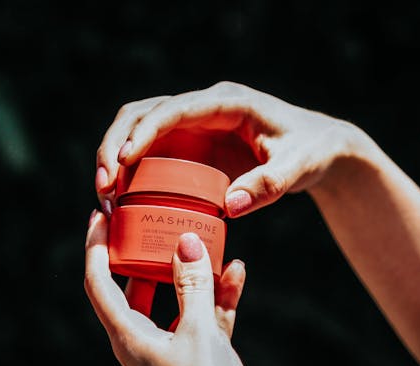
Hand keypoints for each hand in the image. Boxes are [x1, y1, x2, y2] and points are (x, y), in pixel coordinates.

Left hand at [84, 210, 269, 365]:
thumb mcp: (198, 332)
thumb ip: (192, 284)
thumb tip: (186, 242)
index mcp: (128, 335)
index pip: (99, 282)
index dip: (95, 246)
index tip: (99, 215)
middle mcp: (142, 342)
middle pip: (137, 287)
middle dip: (147, 253)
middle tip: (157, 220)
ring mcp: (170, 351)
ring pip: (174, 300)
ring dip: (190, 274)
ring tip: (206, 240)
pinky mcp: (196, 360)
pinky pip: (201, 319)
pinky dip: (215, 298)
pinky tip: (235, 273)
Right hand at [95, 81, 378, 216]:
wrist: (315, 149)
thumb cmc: (309, 152)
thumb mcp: (298, 168)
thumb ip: (269, 185)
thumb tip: (229, 208)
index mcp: (227, 102)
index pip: (175, 109)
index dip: (145, 132)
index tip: (122, 162)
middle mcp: (203, 107)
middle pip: (143, 113)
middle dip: (115, 145)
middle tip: (104, 187)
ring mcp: (192, 125)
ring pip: (138, 129)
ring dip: (114, 157)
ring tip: (104, 196)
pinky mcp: (189, 146)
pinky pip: (149, 152)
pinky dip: (130, 172)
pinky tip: (121, 199)